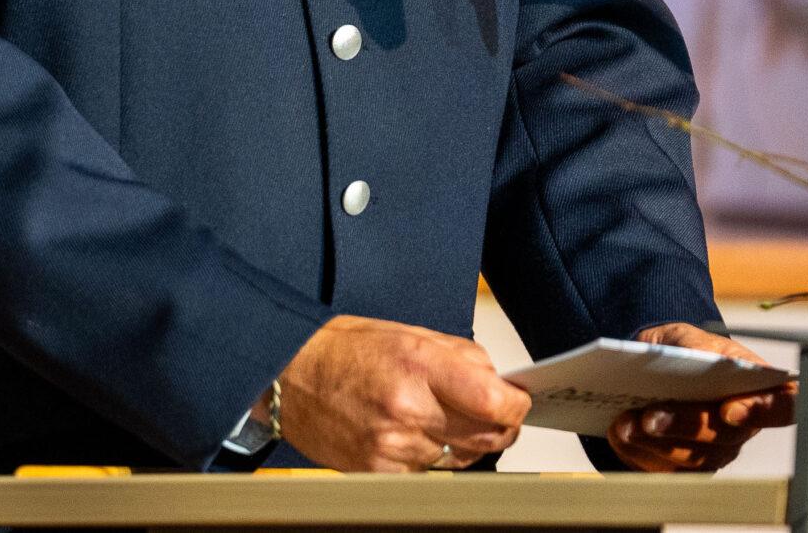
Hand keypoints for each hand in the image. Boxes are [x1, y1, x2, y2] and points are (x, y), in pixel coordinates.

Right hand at [275, 314, 530, 471]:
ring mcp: (392, 445)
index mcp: (419, 364)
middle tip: (496, 415)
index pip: (493, 401)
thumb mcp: (409, 334)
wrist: (288, 374)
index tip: (518, 401)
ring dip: (464, 443)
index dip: (516, 406)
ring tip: (441, 419)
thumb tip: (499, 381)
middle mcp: (408, 408)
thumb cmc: (345, 349)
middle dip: (500, 427)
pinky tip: (411, 435)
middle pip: (486, 436)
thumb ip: (460, 358)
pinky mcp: (377, 471)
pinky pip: (427, 473)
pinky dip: (430, 459)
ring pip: (460, 458)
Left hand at [605, 323, 796, 471]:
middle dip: (685, 426)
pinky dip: (639, 453)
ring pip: (693, 460)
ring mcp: (715, 452)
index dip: (763, 411)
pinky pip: (666, 472)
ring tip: (625, 423)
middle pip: (726, 437)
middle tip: (651, 415)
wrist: (649, 365)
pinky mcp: (684, 469)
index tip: (730, 408)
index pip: (785, 405)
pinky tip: (619, 432)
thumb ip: (695, 344)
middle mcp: (742, 426)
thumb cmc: (679, 349)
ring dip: (656, 442)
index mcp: (757, 386)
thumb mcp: (684, 334)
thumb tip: (702, 357)